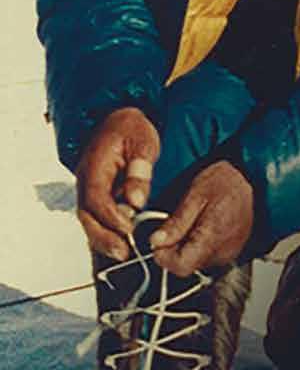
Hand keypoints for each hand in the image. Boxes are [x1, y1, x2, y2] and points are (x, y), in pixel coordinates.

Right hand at [76, 107, 160, 261]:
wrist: (119, 116)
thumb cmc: (131, 127)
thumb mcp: (142, 142)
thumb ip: (139, 169)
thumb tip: (135, 199)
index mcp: (94, 166)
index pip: (96, 197)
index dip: (111, 217)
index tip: (128, 229)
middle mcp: (86, 180)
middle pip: (86, 215)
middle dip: (103, 237)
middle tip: (124, 252)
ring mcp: (89, 188)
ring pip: (89, 219)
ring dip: (104, 238)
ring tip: (124, 253)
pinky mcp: (97, 194)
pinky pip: (96, 216)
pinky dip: (106, 231)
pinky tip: (121, 242)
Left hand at [148, 161, 253, 276]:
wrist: (255, 178)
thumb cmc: (227, 182)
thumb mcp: (195, 194)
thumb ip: (176, 222)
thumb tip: (156, 241)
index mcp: (212, 238)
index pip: (180, 267)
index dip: (163, 257)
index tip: (158, 240)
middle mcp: (222, 252)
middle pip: (187, 265)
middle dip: (173, 249)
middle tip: (173, 224)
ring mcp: (228, 253)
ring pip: (196, 261)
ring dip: (186, 246)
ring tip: (191, 221)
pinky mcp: (232, 251)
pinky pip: (208, 255)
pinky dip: (200, 244)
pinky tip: (203, 225)